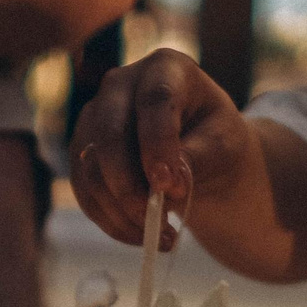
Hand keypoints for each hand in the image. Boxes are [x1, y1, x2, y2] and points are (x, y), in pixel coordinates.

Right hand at [68, 47, 261, 247]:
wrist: (202, 153)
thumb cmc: (217, 139)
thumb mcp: (224, 145)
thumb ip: (197, 157)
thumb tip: (164, 184)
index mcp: (164, 68)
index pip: (154, 101)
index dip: (158, 145)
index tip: (171, 187)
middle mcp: (120, 85)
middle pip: (109, 135)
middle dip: (132, 188)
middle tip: (161, 224)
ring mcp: (94, 118)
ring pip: (91, 170)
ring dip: (123, 213)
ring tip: (162, 238)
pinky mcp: (82, 153)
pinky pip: (85, 194)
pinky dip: (112, 222)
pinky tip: (141, 236)